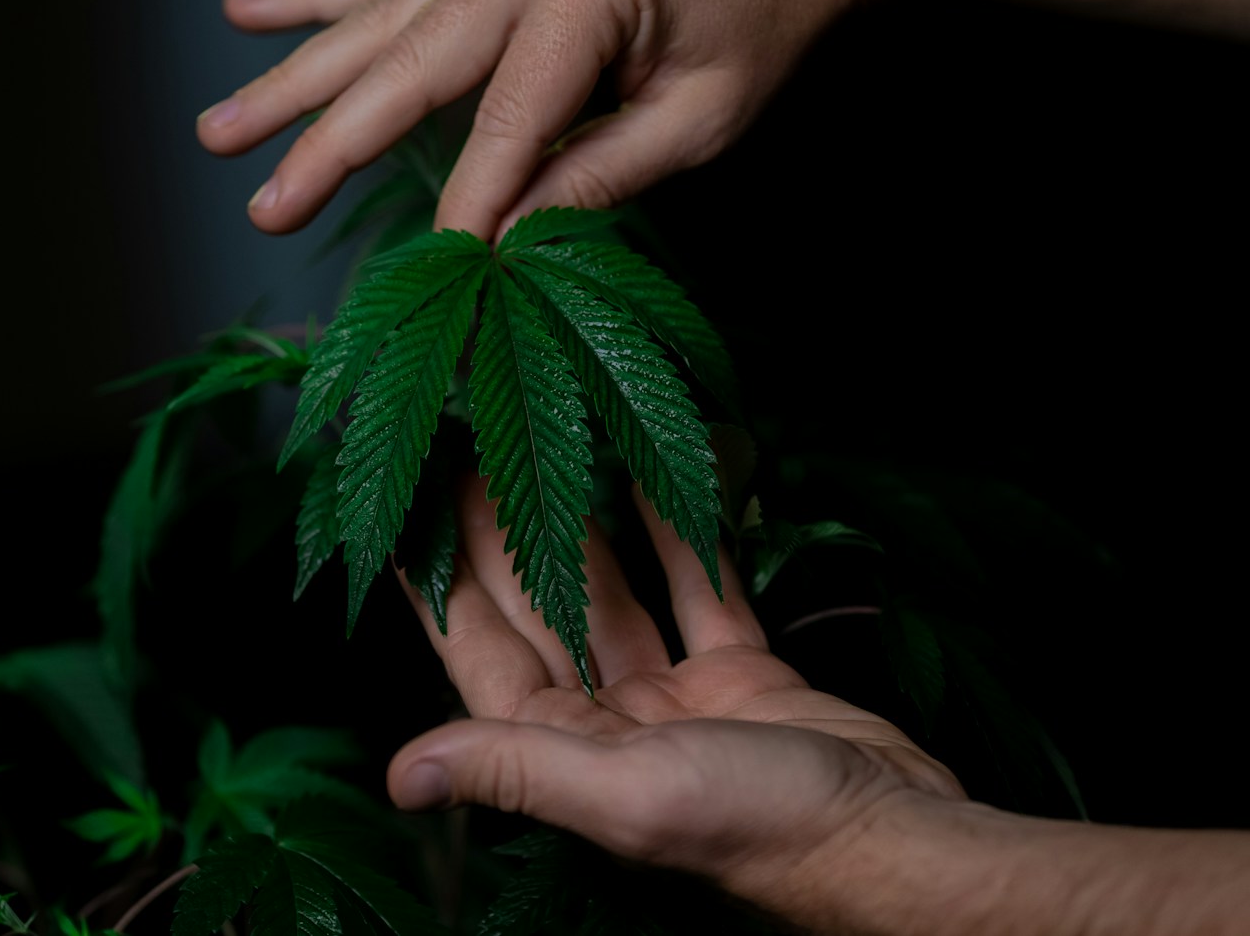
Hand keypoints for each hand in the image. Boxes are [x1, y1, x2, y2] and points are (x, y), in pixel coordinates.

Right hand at [196, 0, 897, 240]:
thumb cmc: (768, 15)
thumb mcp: (707, 114)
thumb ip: (602, 172)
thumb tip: (509, 238)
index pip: (507, 119)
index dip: (469, 203)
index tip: (433, 272)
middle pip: (407, 61)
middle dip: (328, 143)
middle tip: (263, 206)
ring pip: (378, 16)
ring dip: (294, 76)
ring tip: (218, 129)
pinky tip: (251, 10)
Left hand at [385, 475, 963, 912]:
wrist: (898, 842)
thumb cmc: (764, 833)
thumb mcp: (628, 795)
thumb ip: (517, 768)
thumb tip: (397, 778)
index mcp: (567, 757)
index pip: (482, 658)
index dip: (442, 591)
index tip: (408, 523)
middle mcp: (610, 728)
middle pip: (541, 615)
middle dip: (507, 539)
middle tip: (477, 457)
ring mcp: (676, 701)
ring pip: (615, 597)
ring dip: (585, 530)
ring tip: (551, 453)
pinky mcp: (742, 678)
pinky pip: (697, 594)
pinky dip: (679, 539)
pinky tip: (656, 482)